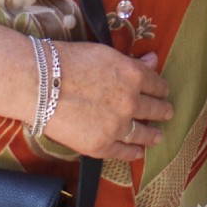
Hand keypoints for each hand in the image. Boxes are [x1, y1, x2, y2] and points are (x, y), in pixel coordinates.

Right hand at [42, 46, 174, 161]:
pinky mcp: (101, 145)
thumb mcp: (104, 53)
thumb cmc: (66, 61)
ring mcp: (117, 125)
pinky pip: (123, 152)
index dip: (161, 89)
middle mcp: (131, 101)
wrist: (39, 83)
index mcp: (133, 75)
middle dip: (163, 111)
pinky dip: (133, 153)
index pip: (156, 84)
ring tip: (158, 136)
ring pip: (143, 132)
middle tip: (167, 113)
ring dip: (152, 134)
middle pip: (154, 109)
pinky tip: (138, 152)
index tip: (163, 92)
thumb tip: (152, 60)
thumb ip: (131, 61)